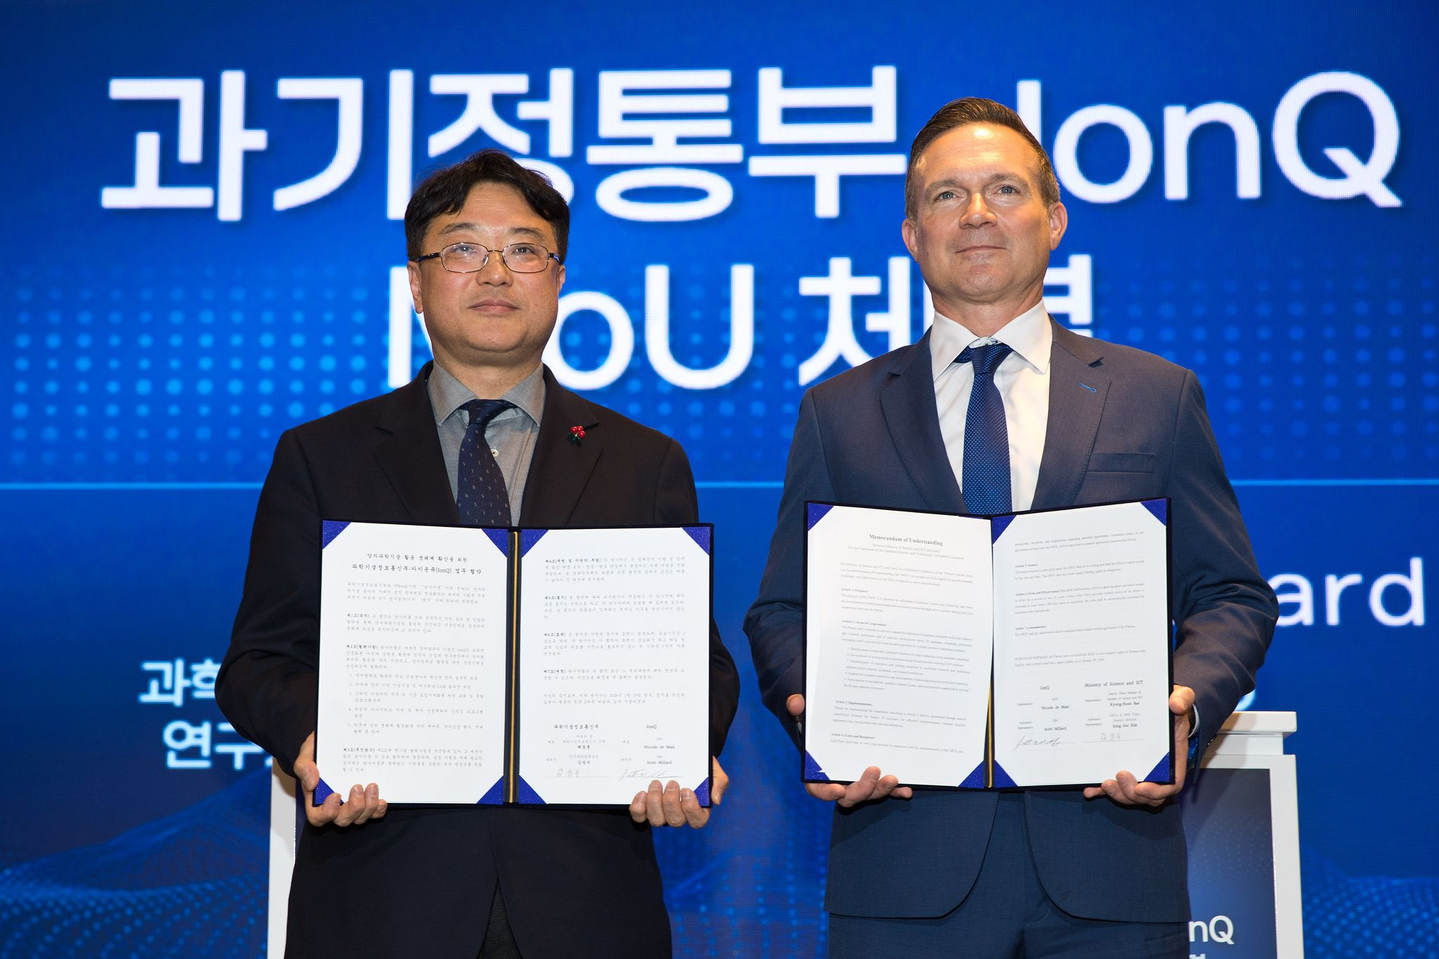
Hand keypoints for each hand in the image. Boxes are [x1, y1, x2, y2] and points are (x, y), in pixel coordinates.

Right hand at [293, 731, 387, 827]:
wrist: (338, 742)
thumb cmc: (320, 750)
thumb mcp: (307, 753)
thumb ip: (304, 767)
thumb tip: (312, 783)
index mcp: (316, 798)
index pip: (318, 817)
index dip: (327, 813)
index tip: (335, 795)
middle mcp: (335, 805)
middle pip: (342, 820)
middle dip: (353, 808)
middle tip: (358, 787)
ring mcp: (352, 804)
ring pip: (359, 818)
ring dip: (368, 807)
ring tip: (372, 787)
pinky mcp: (367, 801)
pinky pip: (374, 813)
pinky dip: (378, 809)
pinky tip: (382, 799)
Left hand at [629, 758, 728, 827]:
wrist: (683, 755)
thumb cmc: (700, 765)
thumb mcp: (714, 770)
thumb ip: (719, 783)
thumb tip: (715, 800)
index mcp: (698, 809)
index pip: (697, 820)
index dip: (691, 810)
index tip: (687, 790)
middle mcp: (679, 814)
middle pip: (675, 821)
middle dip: (671, 802)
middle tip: (671, 783)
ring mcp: (661, 813)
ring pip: (657, 820)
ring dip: (655, 803)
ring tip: (656, 783)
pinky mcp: (646, 808)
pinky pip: (640, 816)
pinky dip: (639, 807)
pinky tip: (641, 793)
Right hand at [788, 694, 912, 804]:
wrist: (834, 722)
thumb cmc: (816, 721)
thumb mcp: (805, 713)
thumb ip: (797, 708)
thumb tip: (796, 702)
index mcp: (817, 771)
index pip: (817, 789)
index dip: (826, 793)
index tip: (837, 790)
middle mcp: (838, 781)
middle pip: (848, 795)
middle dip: (862, 788)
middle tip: (874, 771)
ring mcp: (857, 782)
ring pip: (868, 794)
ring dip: (881, 790)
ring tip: (893, 778)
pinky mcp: (874, 780)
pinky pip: (884, 789)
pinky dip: (895, 791)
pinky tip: (906, 789)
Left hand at [1083, 685, 1194, 806]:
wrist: (1158, 704)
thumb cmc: (1171, 705)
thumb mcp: (1181, 697)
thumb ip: (1182, 699)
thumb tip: (1176, 704)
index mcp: (1173, 758)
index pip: (1171, 785)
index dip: (1157, 792)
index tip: (1141, 788)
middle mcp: (1156, 769)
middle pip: (1147, 796)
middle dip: (1131, 793)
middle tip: (1118, 777)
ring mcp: (1138, 770)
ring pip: (1130, 795)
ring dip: (1117, 794)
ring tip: (1104, 783)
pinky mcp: (1122, 766)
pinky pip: (1113, 785)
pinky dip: (1100, 791)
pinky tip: (1090, 791)